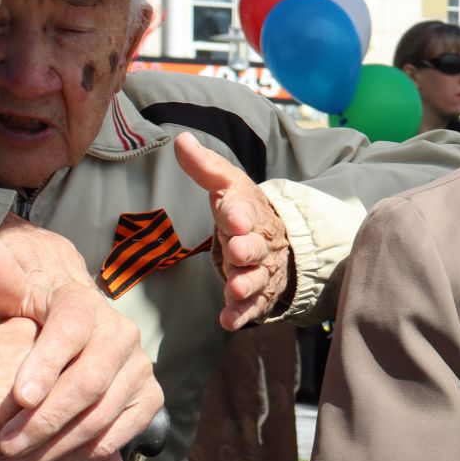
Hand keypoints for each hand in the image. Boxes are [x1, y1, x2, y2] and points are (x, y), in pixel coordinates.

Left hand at [0, 226, 158, 460]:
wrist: (70, 316)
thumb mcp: (10, 283)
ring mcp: (140, 369)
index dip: (47, 365)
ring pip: (105, 414)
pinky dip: (88, 456)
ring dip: (61, 447)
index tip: (19, 397)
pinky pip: (122, 433)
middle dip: (47, 420)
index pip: (71, 333)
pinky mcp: (147, 398)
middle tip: (5, 446)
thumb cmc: (32, 305)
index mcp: (87, 305)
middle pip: (91, 383)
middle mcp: (123, 337)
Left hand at [175, 132, 293, 329]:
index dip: (239, 215)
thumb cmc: (242, 211)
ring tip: (233, 290)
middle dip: (247, 250)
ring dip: (245, 285)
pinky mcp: (258, 295)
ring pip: (256, 279)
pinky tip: (228, 321)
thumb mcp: (226, 185)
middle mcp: (260, 244)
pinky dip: (241, 315)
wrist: (278, 240)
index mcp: (250, 213)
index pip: (246, 211)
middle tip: (237, 251)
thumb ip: (205, 167)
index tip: (232, 217)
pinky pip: (252, 307)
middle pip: (256, 248)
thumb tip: (181, 139)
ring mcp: (261, 271)